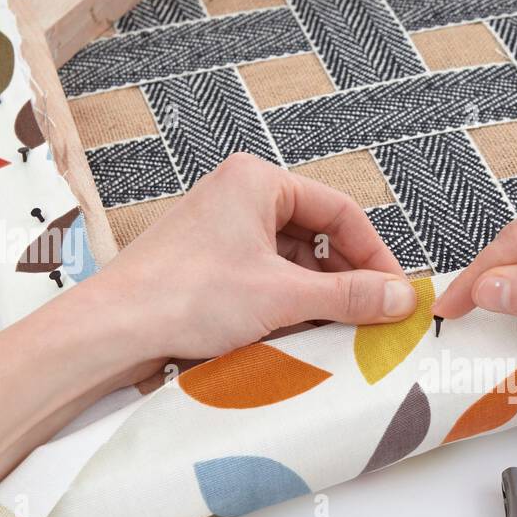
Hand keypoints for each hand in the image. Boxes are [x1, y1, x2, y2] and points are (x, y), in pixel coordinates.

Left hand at [86, 153, 417, 361]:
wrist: (114, 330)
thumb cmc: (186, 296)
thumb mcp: (283, 296)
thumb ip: (349, 296)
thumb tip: (402, 299)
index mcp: (257, 181)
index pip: (340, 211)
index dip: (374, 253)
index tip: (395, 292)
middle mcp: (239, 197)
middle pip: (317, 236)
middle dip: (347, 279)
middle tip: (375, 316)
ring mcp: (221, 232)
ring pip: (293, 262)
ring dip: (319, 297)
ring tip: (340, 331)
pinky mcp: (209, 266)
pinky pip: (266, 279)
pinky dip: (289, 306)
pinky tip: (301, 335)